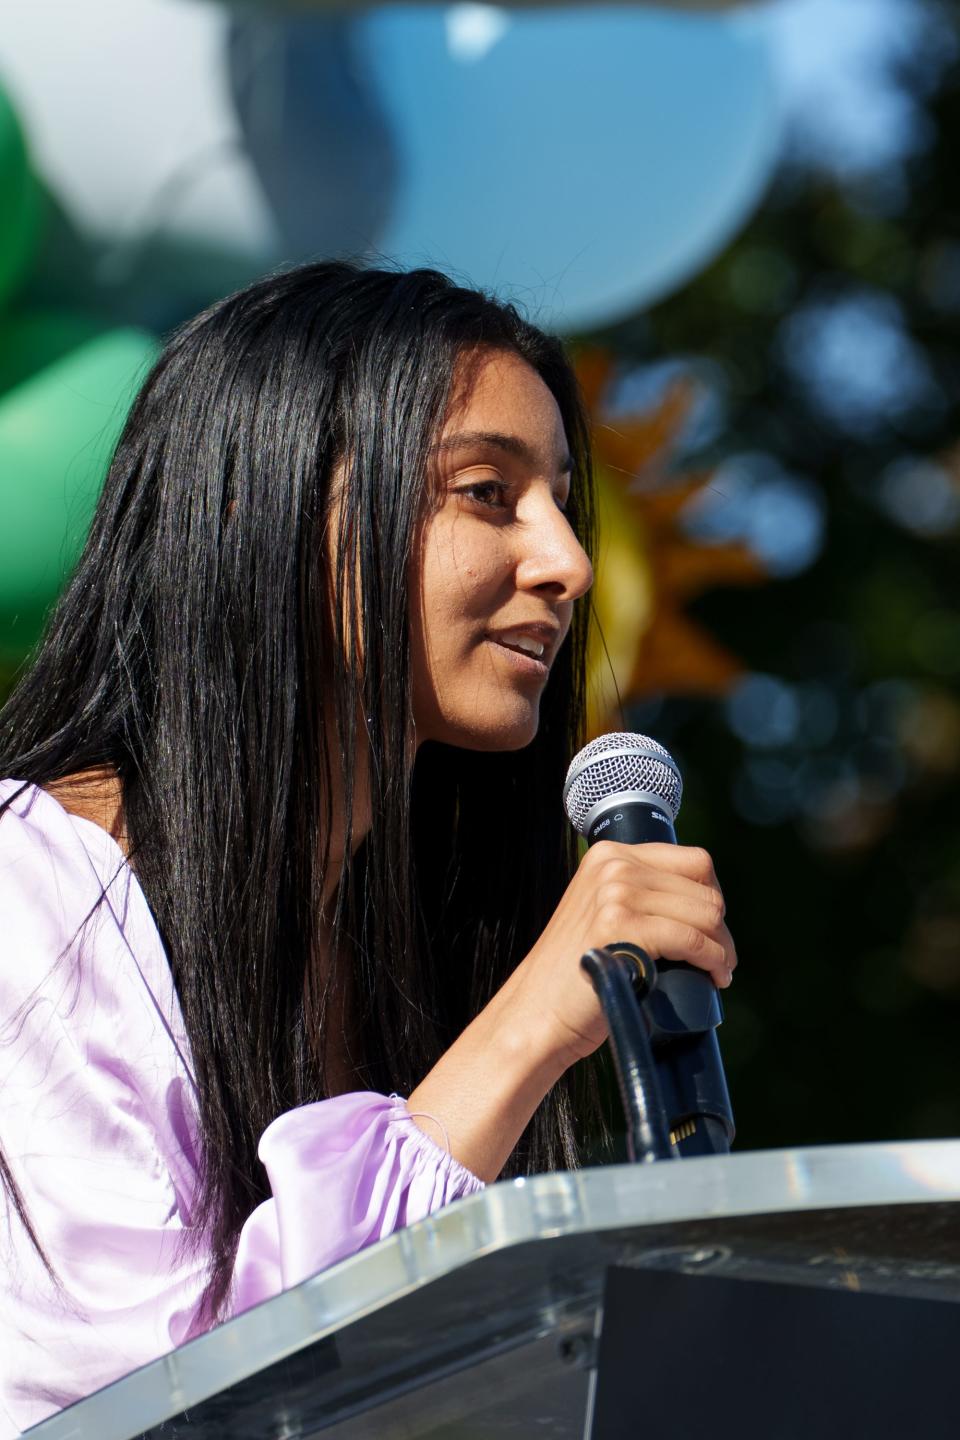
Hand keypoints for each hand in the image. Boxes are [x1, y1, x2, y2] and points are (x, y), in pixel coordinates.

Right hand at [506, 841, 735, 1072]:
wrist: (537, 1012)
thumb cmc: (576, 973)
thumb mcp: (602, 911)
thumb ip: (640, 894)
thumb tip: (706, 904)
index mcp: (609, 855)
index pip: (694, 861)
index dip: (713, 897)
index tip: (710, 928)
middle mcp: (613, 866)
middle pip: (704, 888)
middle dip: (719, 928)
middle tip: (718, 960)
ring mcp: (616, 894)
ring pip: (705, 913)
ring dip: (721, 947)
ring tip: (717, 970)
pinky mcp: (622, 927)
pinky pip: (693, 939)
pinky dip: (712, 961)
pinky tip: (712, 977)